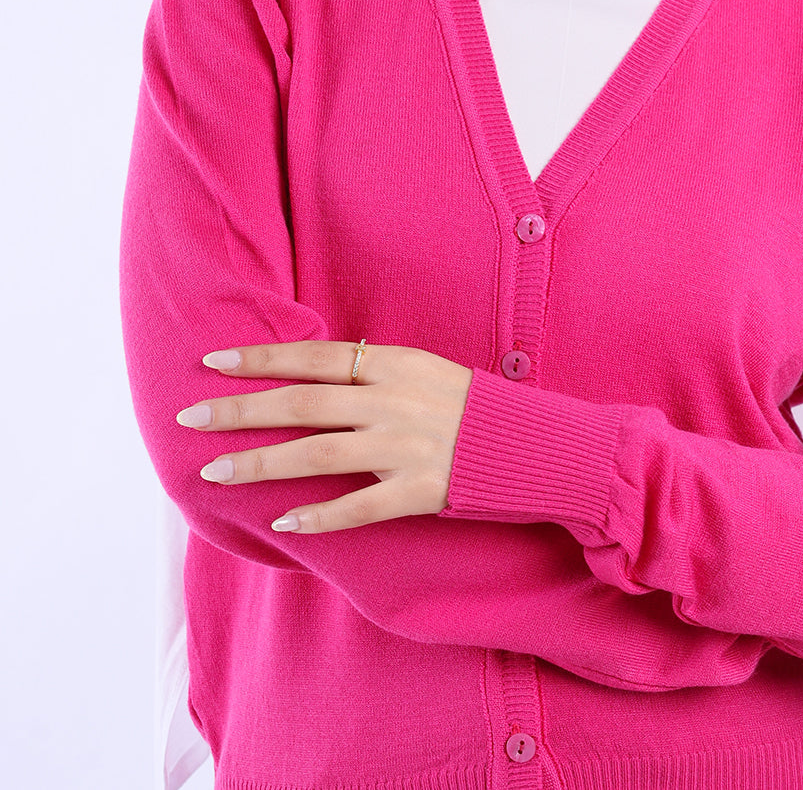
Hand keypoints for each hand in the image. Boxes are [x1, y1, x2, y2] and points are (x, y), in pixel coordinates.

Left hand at [175, 341, 473, 532]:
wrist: (534, 444)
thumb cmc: (473, 406)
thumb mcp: (425, 370)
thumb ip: (374, 372)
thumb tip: (316, 370)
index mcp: (394, 365)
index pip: (313, 357)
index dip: (261, 359)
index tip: (213, 361)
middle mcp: (392, 402)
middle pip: (301, 403)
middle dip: (240, 410)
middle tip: (190, 418)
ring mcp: (405, 447)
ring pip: (315, 454)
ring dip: (259, 463)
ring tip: (214, 472)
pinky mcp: (420, 491)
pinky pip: (357, 507)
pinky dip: (317, 515)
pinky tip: (282, 522)